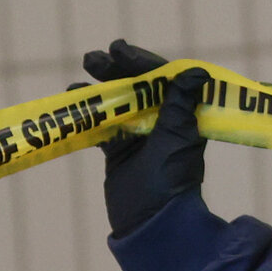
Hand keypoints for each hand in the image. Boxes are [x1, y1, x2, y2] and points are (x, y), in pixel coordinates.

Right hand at [81, 41, 208, 235]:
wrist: (152, 221)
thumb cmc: (170, 179)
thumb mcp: (177, 138)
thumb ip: (181, 104)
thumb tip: (197, 72)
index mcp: (183, 116)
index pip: (162, 78)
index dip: (141, 61)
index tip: (119, 49)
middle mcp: (163, 122)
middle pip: (138, 86)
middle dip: (115, 70)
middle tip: (93, 58)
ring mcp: (140, 136)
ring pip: (119, 103)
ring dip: (100, 89)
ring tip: (79, 79)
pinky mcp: (121, 151)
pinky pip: (104, 125)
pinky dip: (90, 113)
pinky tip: (74, 101)